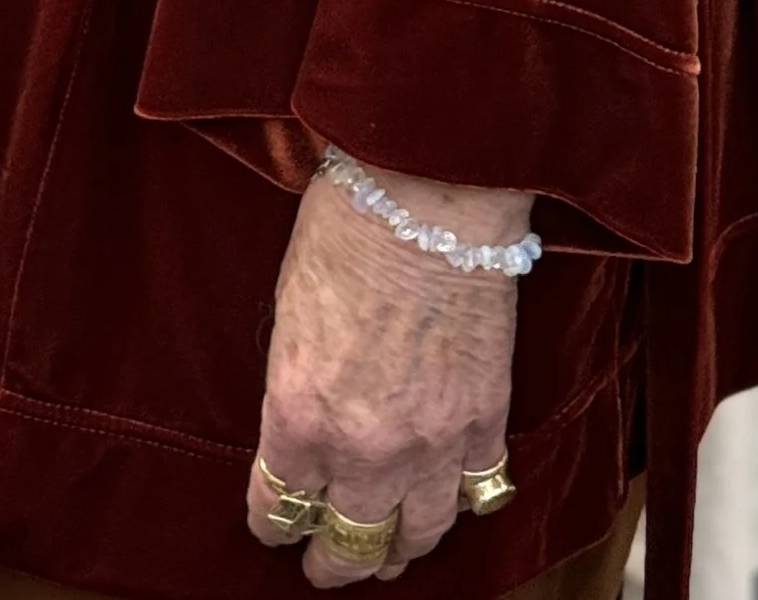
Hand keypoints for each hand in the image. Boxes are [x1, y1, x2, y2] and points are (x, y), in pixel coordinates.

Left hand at [246, 158, 527, 585]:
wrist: (428, 195)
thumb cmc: (348, 228)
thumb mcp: (288, 311)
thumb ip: (294, 384)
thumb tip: (305, 420)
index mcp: (298, 415)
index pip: (277, 506)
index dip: (272, 523)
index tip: (274, 525)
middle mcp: (363, 447)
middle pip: (348, 543)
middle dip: (331, 563)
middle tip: (325, 569)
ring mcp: (431, 442)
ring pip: (417, 537)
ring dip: (398, 552)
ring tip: (389, 557)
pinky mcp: (485, 421)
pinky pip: (475, 493)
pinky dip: (460, 504)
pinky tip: (448, 503)